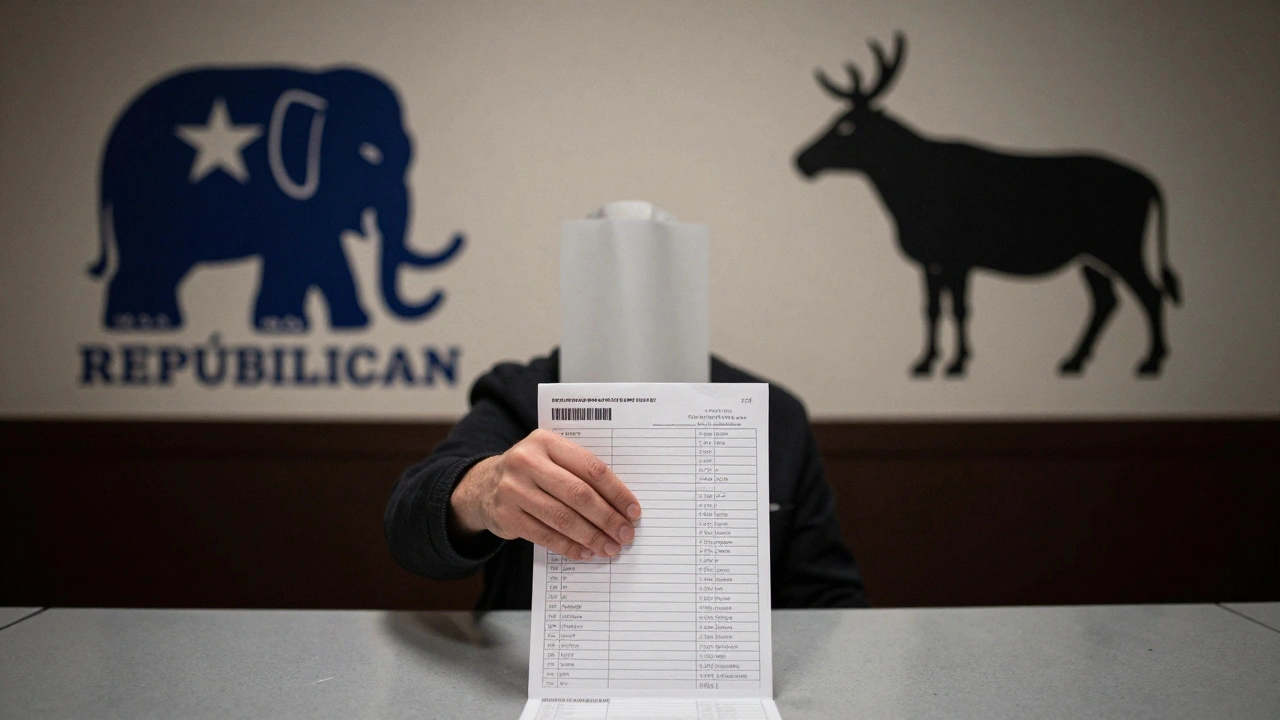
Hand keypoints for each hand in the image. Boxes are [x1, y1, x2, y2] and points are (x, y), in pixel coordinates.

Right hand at [449, 429, 640, 559]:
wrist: (483, 486)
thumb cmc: (532, 472)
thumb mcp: (551, 458)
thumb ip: (580, 471)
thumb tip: (622, 504)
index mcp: (546, 441)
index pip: (591, 468)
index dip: (616, 492)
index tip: (633, 511)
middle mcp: (527, 461)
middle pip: (578, 494)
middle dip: (607, 518)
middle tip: (625, 535)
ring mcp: (513, 489)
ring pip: (563, 518)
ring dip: (592, 537)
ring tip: (610, 548)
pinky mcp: (506, 516)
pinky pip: (545, 536)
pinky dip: (569, 547)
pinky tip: (585, 552)